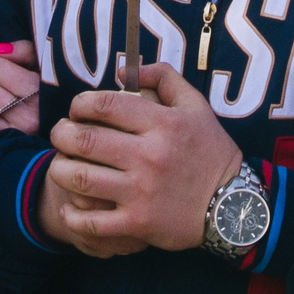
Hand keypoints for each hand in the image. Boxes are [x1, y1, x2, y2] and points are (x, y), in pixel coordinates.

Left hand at [38, 62, 241, 255]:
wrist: (234, 207)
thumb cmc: (210, 153)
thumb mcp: (196, 107)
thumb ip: (164, 78)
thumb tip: (123, 69)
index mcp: (163, 124)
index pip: (104, 104)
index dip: (80, 104)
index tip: (78, 111)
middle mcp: (150, 156)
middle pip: (84, 139)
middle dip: (61, 134)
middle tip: (60, 136)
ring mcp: (141, 192)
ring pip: (79, 178)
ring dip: (60, 170)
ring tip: (60, 167)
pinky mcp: (138, 223)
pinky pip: (90, 222)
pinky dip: (71, 216)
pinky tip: (69, 208)